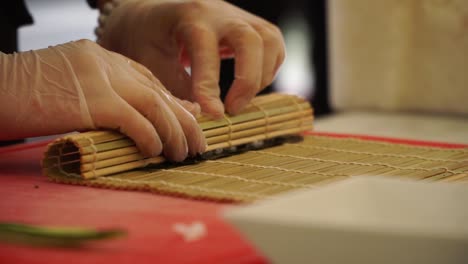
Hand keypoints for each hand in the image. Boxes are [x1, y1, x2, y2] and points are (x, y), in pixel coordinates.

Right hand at [0, 40, 204, 160]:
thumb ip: (107, 97)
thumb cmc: (25, 95)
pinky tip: (155, 152)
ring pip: (155, 105)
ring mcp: (100, 78)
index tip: (187, 122)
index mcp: (102, 56)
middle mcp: (106, 62)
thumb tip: (141, 120)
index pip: (148, 80)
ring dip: (174, 133)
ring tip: (183, 154)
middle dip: (184, 121)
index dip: (172, 104)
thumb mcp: (70, 89)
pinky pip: (135, 120)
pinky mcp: (93, 100)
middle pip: (159, 92)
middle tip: (198, 143)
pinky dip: (150, 138)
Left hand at [98, 0, 285, 117]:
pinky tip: (248, 87)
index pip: (206, 48)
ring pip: (270, 41)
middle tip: (232, 109)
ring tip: (239, 101)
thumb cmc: (147, 37)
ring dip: (261, 76)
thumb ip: (175, 87)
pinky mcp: (251, 26)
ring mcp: (239, 16)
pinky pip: (274, 45)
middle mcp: (219, 12)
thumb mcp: (149, 61)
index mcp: (189, 16)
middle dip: (247, 79)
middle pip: (250, 39)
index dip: (210, 84)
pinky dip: (267, 70)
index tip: (212, 114)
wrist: (154, 11)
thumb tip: (201, 113)